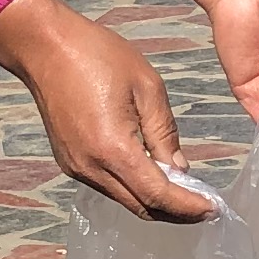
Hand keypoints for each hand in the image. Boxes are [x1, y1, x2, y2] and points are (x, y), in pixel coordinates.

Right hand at [0, 0, 211, 220]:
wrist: (44, 46)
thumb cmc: (97, 56)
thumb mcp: (146, 86)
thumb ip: (164, 133)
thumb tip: (180, 169)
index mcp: (113, 149)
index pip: (158, 195)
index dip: (188, 206)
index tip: (213, 209)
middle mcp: (91, 167)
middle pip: (140, 207)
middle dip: (175, 212)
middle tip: (204, 206)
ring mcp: (76, 167)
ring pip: (123, 199)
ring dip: (154, 201)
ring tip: (184, 192)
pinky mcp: (69, 161)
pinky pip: (107, 186)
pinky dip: (133, 188)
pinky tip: (152, 175)